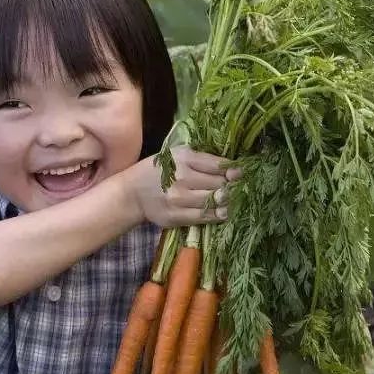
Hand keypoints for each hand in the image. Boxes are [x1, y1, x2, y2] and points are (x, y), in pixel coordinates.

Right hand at [125, 146, 240, 227]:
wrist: (132, 194)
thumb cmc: (158, 171)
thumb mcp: (175, 156)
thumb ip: (200, 159)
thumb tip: (231, 166)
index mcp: (183, 157)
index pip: (216, 165)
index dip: (233, 170)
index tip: (241, 173)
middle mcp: (182, 177)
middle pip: (219, 184)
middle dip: (232, 187)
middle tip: (240, 188)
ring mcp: (179, 199)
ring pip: (214, 201)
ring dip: (228, 202)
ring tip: (234, 200)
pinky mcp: (177, 216)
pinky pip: (204, 217)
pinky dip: (217, 215)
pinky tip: (223, 211)